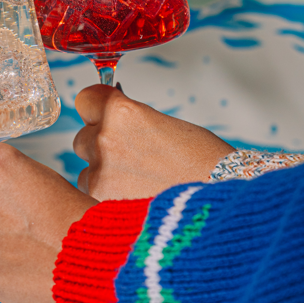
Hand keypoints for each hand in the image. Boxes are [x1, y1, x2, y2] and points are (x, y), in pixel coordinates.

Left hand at [74, 85, 233, 199]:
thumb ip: (130, 119)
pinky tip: (134, 197)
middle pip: (82, 136)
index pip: (86, 100)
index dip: (98, 108)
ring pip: (85, 169)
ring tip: (137, 181)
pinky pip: (92, 195)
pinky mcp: (101, 203)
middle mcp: (105, 139)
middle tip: (131, 154)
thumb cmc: (205, 162)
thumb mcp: (163, 124)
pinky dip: (107, 196)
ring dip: (102, 173)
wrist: (221, 202)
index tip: (106, 115)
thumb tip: (110, 116)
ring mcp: (100, 173)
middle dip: (100, 143)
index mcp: (122, 113)